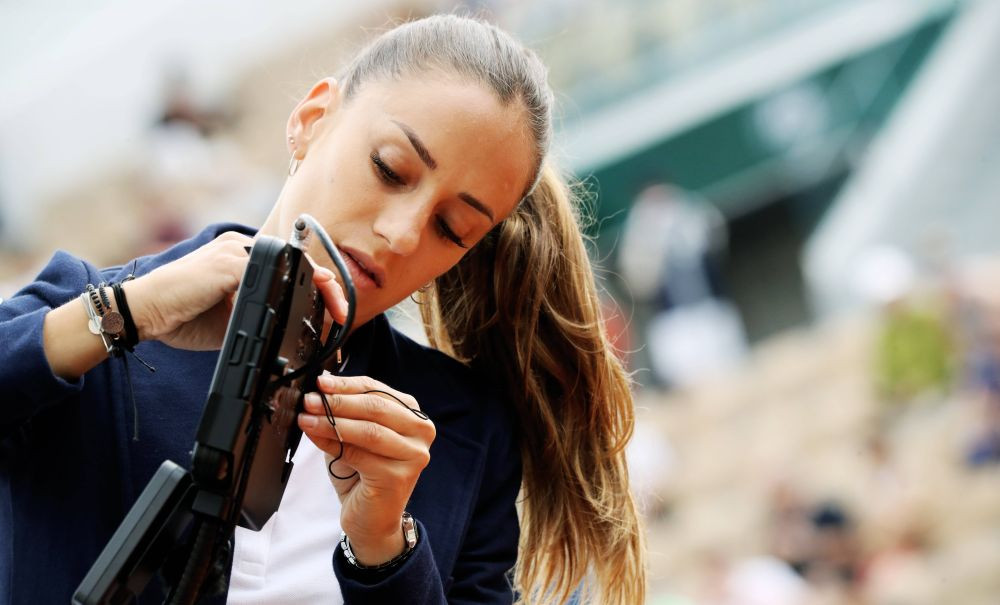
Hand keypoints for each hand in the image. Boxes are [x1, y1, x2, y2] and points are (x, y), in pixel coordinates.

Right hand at [124, 232, 348, 350]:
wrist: (144, 313)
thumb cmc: (184, 316)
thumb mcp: (235, 317)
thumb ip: (262, 313)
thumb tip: (295, 329)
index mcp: (243, 257)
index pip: (290, 266)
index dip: (317, 285)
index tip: (336, 311)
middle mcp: (242, 247)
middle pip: (297, 261)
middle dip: (326, 286)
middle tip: (343, 314)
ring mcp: (234, 252)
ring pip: (288, 265)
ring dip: (316, 287)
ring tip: (334, 311)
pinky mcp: (226, 264)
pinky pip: (266, 274)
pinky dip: (287, 292)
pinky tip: (303, 308)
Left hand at [297, 374, 435, 564]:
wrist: (372, 520)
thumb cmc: (363, 475)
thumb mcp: (354, 437)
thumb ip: (345, 415)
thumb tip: (320, 391)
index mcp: (413, 416)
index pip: (378, 390)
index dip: (346, 385)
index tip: (320, 382)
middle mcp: (421, 432)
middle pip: (376, 407)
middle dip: (338, 402)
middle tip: (310, 400)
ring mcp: (413, 455)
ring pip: (368, 430)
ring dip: (332, 421)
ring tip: (306, 418)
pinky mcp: (399, 476)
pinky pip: (359, 453)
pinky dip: (332, 443)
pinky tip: (314, 436)